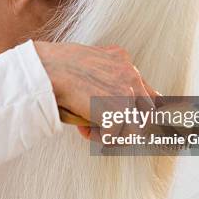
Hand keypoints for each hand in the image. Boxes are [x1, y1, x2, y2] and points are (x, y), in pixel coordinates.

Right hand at [34, 41, 158, 140]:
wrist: (48, 69)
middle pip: (149, 114)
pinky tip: (82, 128)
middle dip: (130, 126)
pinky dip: (96, 137)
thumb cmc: (57, 65)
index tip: (135, 123)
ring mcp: (127, 94)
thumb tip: (105, 96)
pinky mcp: (117, 112)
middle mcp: (131, 75)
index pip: (150, 93)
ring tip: (89, 127)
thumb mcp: (88, 60)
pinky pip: (113, 137)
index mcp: (124, 60)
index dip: (144, 111)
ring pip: (133, 130)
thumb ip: (104, 73)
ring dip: (112, 134)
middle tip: (107, 128)